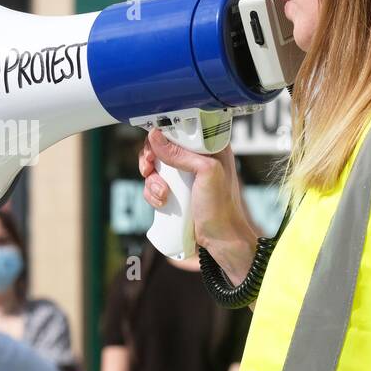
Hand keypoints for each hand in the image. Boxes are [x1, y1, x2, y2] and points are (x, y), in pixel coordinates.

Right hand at [140, 130, 257, 281]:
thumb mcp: (206, 174)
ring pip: (156, 168)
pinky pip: (154, 186)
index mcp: (210, 148)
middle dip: (151, 159)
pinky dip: (152, 194)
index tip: (153, 147)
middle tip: (148, 168)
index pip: (180, 130)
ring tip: (162, 195)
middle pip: (162, 148)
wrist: (220, 240)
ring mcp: (185, 177)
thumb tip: (155, 136)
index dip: (162, 136)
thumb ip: (181, 154)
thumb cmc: (222, 207)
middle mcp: (197, 159)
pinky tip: (161, 203)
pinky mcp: (176, 192)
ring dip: (152, 182)